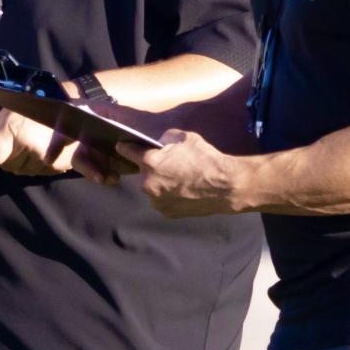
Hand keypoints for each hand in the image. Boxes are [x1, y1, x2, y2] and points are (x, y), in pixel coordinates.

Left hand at [0, 109, 79, 176]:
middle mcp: (29, 147)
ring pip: (22, 171)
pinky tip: (40, 153)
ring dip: (21, 163)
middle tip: (12, 148)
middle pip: (8, 166)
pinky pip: (37, 172)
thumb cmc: (41, 108)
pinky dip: (35, 166)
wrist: (77, 113)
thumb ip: (0, 130)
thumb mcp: (13, 111)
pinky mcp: (56, 166)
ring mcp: (44, 159)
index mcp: (15, 129)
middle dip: (7, 159)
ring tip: (27, 149)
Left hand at [118, 129, 251, 216]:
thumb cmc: (205, 158)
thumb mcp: (185, 137)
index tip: (124, 146)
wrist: (225, 186)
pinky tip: (183, 191)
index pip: (127, 151)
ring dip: (160, 183)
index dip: (126, 147)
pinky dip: (168, 196)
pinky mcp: (167, 212)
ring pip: (152, 188)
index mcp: (150, 162)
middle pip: (142, 172)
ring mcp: (157, 201)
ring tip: (179, 180)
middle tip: (169, 165)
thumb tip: (159, 143)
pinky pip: (162, 200)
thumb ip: (165, 139)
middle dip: (152, 168)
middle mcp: (148, 183)